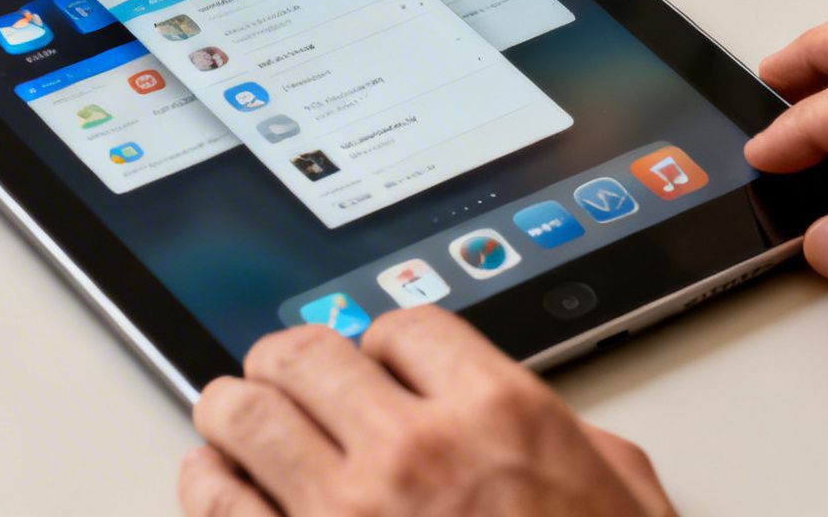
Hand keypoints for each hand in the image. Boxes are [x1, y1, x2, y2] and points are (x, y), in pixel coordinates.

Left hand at [180, 308, 672, 515]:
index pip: (403, 329)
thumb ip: (571, 443)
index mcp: (499, 417)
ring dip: (233, 410)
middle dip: (290, 363)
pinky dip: (206, 483)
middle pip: (306, 355)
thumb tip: (539, 426)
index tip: (375, 364)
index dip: (383, 346)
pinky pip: (217, 504)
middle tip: (285, 377)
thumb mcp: (621, 500)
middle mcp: (415, 452)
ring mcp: (347, 513)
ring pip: (244, 413)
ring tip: (234, 419)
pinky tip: (217, 481)